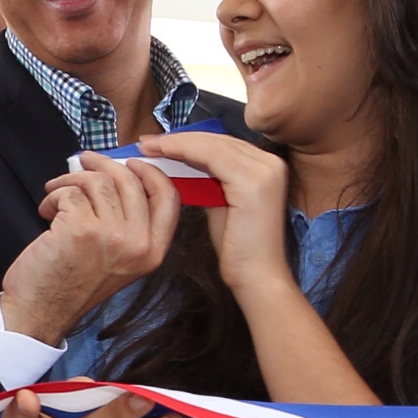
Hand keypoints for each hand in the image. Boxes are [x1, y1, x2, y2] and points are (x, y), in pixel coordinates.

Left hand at [0, 152, 178, 343]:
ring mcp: (111, 235)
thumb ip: (130, 225)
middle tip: (84, 162)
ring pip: (98, 181)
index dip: (151, 172)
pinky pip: (70, 191)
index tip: (131, 162)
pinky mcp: (81, 228)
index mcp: (152, 251)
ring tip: (56, 194)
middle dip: (102, 164)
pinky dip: (54, 195)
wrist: (40, 312)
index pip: (169, 197)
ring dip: (70, 181)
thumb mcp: (119, 261)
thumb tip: (121, 177)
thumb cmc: (72, 285)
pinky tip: (46, 212)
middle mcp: (138, 243)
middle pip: (131, 179)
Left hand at [134, 129, 289, 293]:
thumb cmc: (239, 250)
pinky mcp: (252, 182)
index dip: (189, 140)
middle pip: (217, 140)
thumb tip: (182, 164)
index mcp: (267, 167)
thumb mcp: (221, 205)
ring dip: (176, 143)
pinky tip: (161, 154)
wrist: (258, 279)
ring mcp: (265, 171)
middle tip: (146, 142)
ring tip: (148, 147)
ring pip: (212, 144)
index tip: (157, 143)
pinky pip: (210, 156)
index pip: (223, 144)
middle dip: (179, 138)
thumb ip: (209, 182)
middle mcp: (271, 163)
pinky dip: (183, 151)